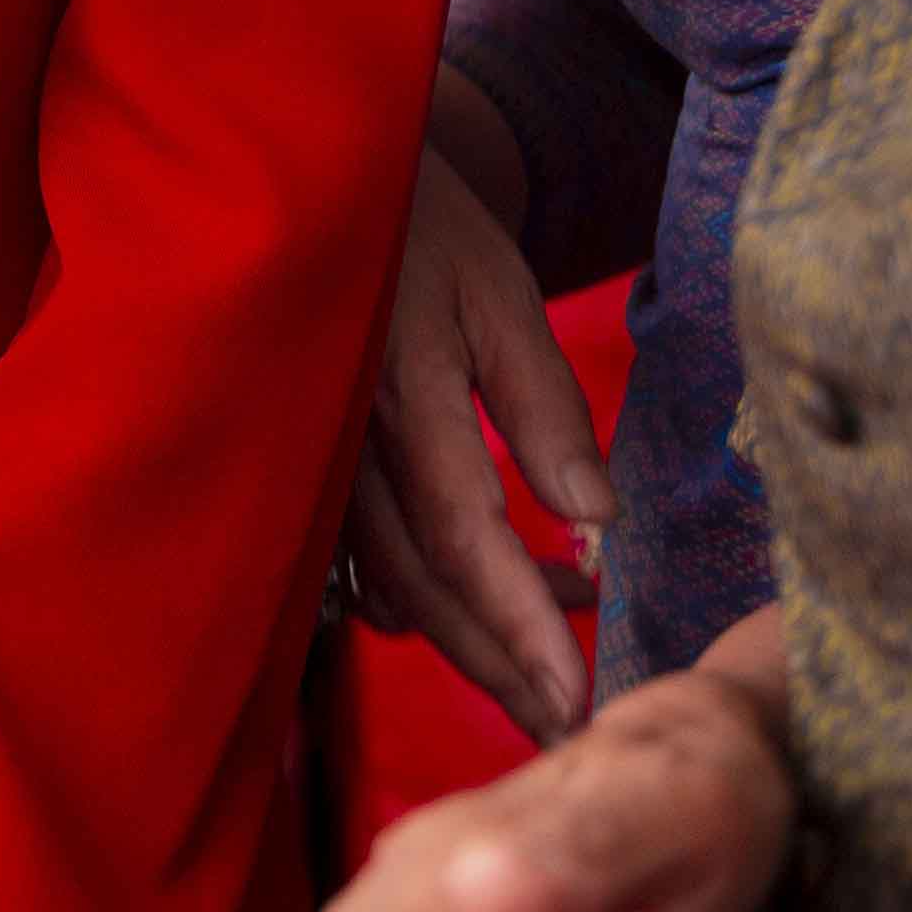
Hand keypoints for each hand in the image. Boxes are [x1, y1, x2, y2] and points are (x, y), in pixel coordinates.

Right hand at [336, 145, 612, 746]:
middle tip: (572, 734)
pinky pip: (366, 564)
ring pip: (398, 587)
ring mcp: (323, 467)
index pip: (464, 538)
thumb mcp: (500, 292)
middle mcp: (350, 450)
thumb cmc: (427, 226)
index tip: (575, 697)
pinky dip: (428, 601)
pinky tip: (484, 606)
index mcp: (402, 397)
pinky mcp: (317, 472)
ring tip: (560, 668)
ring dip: (476, 640)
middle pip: (428, 590)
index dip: (518, 625)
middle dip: (502, 669)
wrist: (324, 178)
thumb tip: (594, 523)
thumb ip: (542, 404)